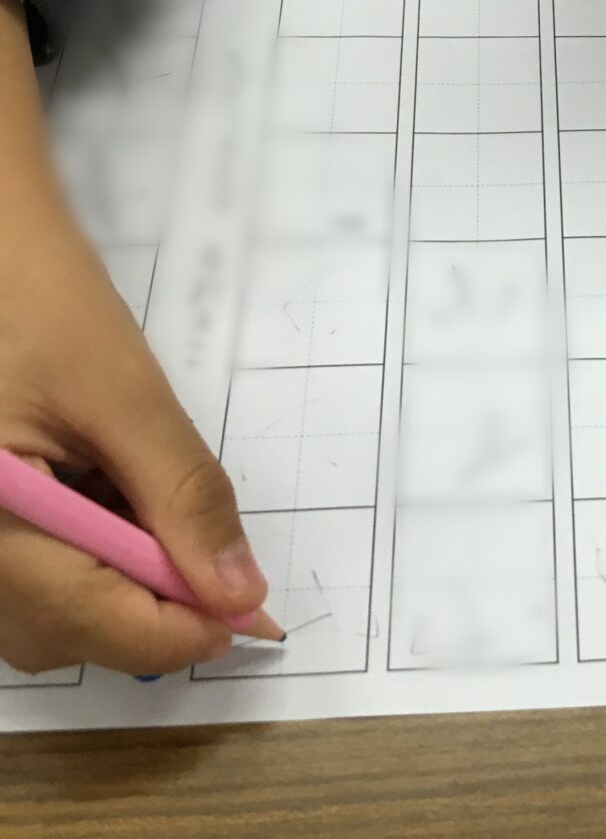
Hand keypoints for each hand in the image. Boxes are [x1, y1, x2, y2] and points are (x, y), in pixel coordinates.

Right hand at [0, 0, 270, 676]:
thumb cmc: (36, 295)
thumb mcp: (122, 391)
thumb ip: (181, 493)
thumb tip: (239, 589)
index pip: (86, 619)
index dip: (179, 628)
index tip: (253, 611)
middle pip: (62, 632)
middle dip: (150, 608)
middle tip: (220, 555)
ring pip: (47, 613)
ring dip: (121, 584)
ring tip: (158, 506)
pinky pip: (30, 574)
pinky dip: (88, 555)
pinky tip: (116, 497)